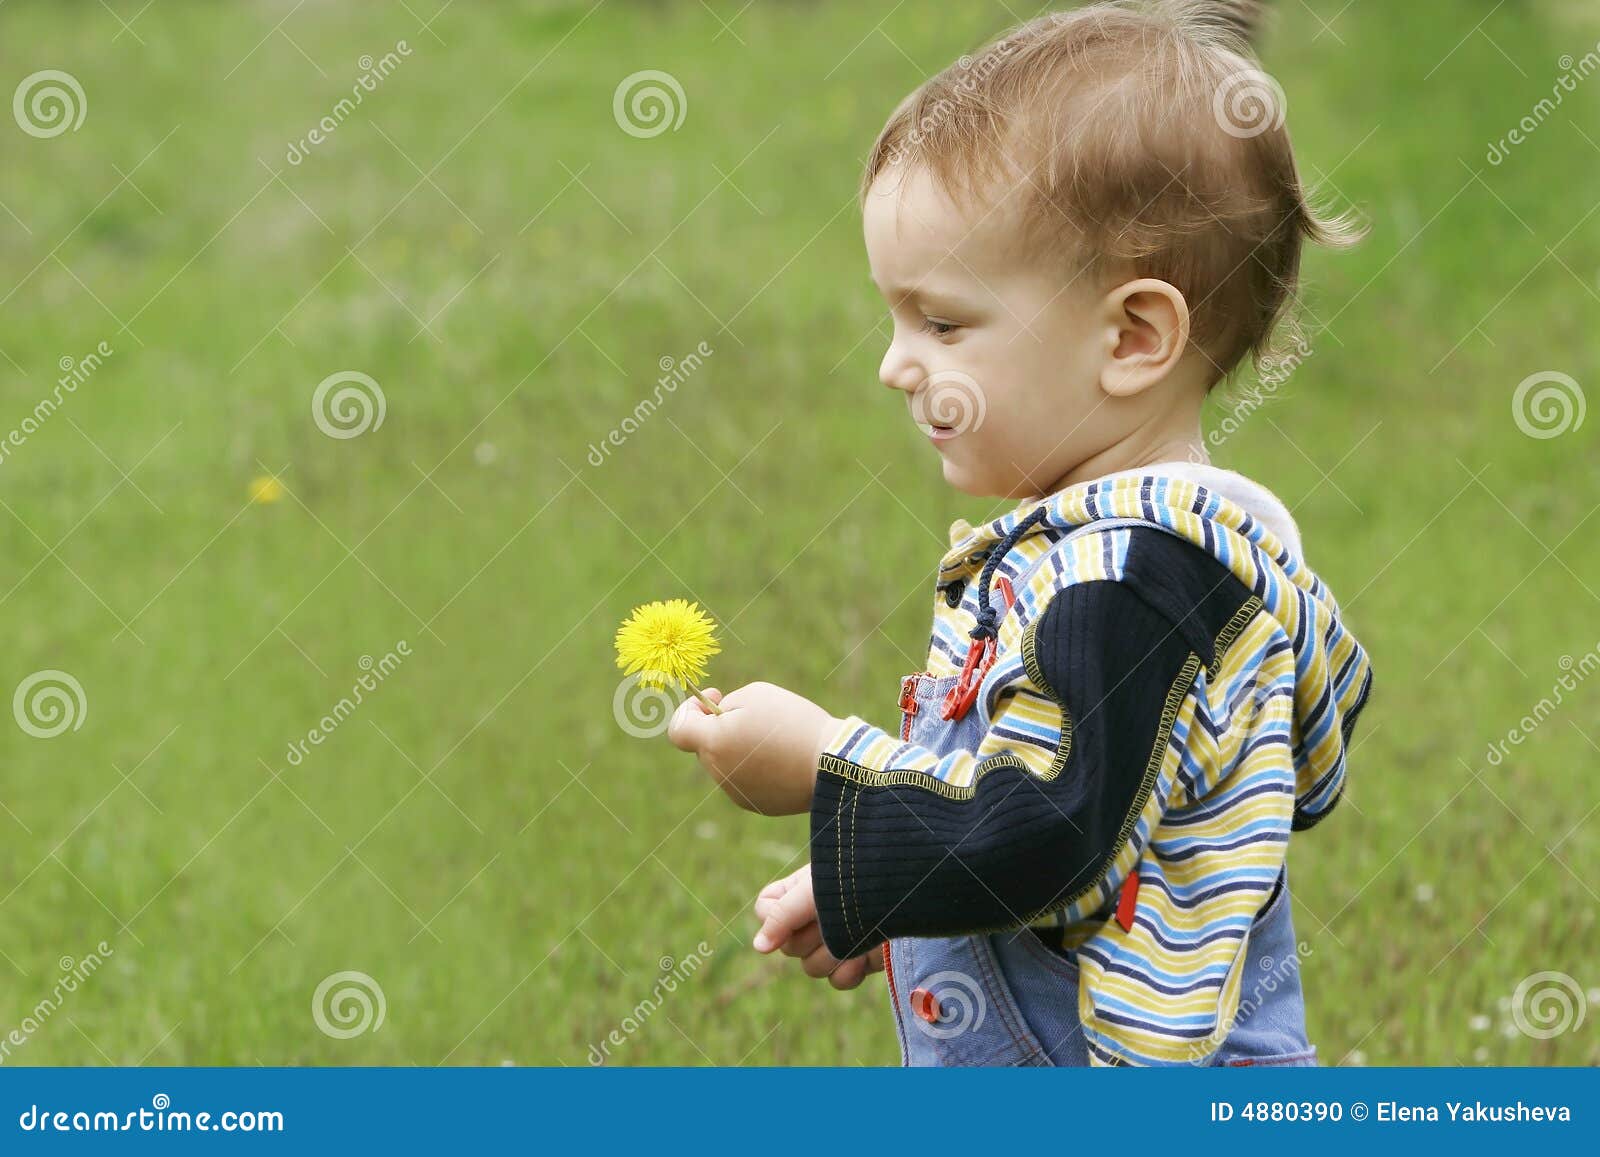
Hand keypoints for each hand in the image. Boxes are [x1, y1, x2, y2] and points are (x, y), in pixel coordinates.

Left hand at [667, 682, 838, 815]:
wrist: (832, 764)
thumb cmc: (793, 722)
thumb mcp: (756, 695)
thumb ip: (726, 706)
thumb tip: (718, 722)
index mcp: (713, 743)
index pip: (678, 730)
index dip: (690, 709)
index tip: (716, 698)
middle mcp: (719, 772)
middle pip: (707, 745)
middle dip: (723, 728)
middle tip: (758, 717)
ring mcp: (736, 793)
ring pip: (727, 763)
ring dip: (742, 748)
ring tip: (778, 740)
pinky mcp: (756, 805)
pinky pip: (746, 780)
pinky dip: (758, 769)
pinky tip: (785, 759)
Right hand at [750, 863, 883, 990]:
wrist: (913, 888)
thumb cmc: (860, 877)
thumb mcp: (815, 890)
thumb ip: (781, 916)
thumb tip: (758, 948)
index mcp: (799, 889)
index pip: (765, 910)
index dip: (778, 916)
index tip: (800, 908)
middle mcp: (813, 915)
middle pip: (787, 946)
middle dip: (812, 935)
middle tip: (835, 917)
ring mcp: (836, 939)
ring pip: (811, 968)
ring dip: (834, 954)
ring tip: (857, 933)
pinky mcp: (858, 959)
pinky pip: (838, 980)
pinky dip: (851, 970)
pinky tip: (868, 953)